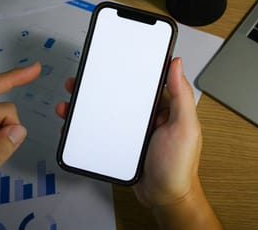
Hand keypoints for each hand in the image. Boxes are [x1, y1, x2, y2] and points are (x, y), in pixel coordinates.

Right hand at [55, 57, 200, 205]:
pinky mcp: (120, 144)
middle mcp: (148, 116)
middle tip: (84, 79)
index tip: (115, 60)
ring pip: (107, 110)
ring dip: (89, 104)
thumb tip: (177, 64)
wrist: (164, 198)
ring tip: (72, 99)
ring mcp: (133, 130)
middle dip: (102, 85)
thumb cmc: (179, 166)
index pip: (146, 81)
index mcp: (165, 107)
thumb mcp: (185, 127)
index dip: (129, 69)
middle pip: (121, 93)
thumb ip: (181, 95)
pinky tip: (76, 123)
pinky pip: (102, 130)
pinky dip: (87, 125)